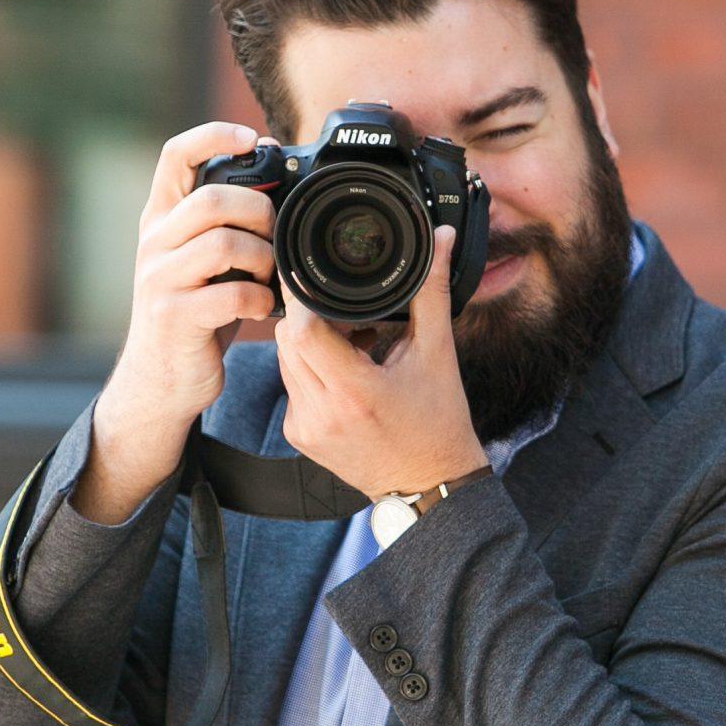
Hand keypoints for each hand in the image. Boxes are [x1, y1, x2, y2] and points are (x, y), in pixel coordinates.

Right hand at [81, 122, 276, 521]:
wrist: (161, 380)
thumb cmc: (193, 312)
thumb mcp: (199, 259)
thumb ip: (224, 221)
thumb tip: (274, 171)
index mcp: (160, 219)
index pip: (174, 155)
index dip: (214, 135)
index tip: (253, 139)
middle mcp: (153, 243)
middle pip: (211, 198)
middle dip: (258, 211)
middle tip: (275, 235)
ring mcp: (159, 280)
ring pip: (224, 243)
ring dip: (263, 259)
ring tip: (269, 277)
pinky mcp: (175, 317)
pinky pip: (232, 293)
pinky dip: (260, 299)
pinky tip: (262, 308)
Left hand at [273, 225, 489, 503]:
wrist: (430, 486)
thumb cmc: (439, 422)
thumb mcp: (438, 353)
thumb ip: (431, 291)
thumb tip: (438, 238)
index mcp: (355, 392)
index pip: (303, 330)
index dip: (302, 297)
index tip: (309, 272)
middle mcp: (322, 412)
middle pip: (288, 340)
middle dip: (310, 316)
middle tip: (346, 310)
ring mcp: (306, 428)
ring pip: (286, 360)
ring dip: (309, 341)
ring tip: (353, 341)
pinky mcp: (299, 435)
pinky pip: (292, 385)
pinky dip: (311, 369)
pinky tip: (346, 371)